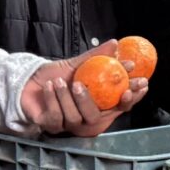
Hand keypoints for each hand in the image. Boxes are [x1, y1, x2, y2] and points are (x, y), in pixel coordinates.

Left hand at [20, 44, 150, 137]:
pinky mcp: (51, 126)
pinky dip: (53, 99)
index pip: (120, 106)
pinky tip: (50, 87)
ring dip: (65, 97)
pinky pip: (56, 116)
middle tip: (80, 85)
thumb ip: (97, 57)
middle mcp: (86, 118)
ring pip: (74, 117)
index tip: (140, 84)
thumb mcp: (78, 64)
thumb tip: (115, 43)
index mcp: (99, 104)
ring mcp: (69, 125)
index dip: (132, 98)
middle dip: (88, 102)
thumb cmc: (57, 76)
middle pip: (97, 119)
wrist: (29, 81)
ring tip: (59, 81)